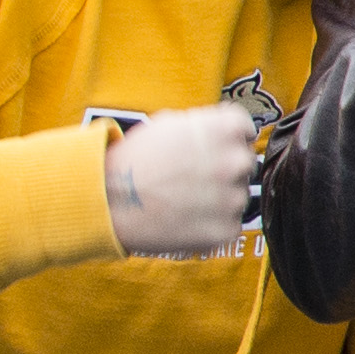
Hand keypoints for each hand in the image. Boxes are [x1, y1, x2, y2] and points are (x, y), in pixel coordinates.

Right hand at [105, 104, 261, 257]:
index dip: (227, 138)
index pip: (245, 130)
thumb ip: (205, 125)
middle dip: (224, 168)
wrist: (109, 199)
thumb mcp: (168, 123)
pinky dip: (211, 223)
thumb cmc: (134, 159)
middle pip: (243, 164)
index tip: (213, 148)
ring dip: (218, 197)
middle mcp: (236, 162)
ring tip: (182, 198)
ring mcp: (233, 198)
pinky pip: (228, 224)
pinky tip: (184, 217)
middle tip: (192, 176)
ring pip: (236, 196)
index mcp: (226, 129)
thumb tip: (223, 131)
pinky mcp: (225, 230)